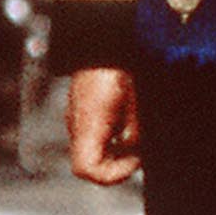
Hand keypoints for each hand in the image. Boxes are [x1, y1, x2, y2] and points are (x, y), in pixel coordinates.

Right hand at [67, 65, 141, 183]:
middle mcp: (77, 124)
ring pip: (91, 149)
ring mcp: (77, 117)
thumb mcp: (135, 102)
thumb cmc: (118, 65)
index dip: (113, 175)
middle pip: (88, 163)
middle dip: (116, 165)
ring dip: (114, 151)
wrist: (102, 40)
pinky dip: (110, 136)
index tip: (136, 161)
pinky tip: (128, 121)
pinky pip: (93, 133)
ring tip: (136, 136)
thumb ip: (133, 132)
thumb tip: (136, 150)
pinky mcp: (82, 109)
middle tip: (138, 152)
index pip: (87, 169)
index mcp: (88, 125)